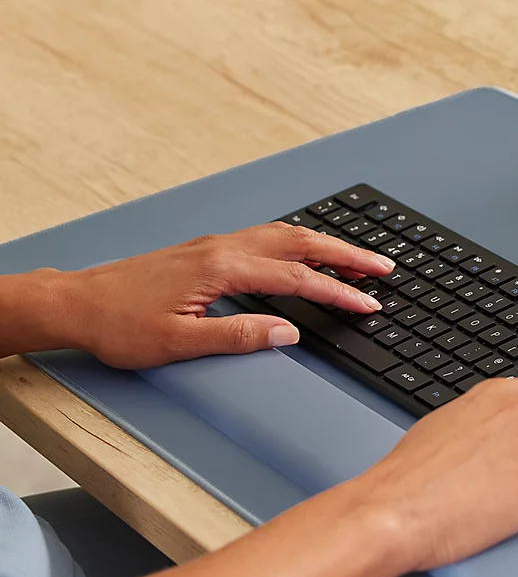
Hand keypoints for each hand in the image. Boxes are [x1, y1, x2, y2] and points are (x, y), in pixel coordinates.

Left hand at [54, 224, 393, 368]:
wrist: (75, 303)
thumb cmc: (118, 324)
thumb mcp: (178, 342)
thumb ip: (238, 335)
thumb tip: (288, 331)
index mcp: (223, 268)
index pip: (297, 278)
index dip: (339, 293)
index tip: (369, 303)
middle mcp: (223, 247)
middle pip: (301, 243)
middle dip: (348, 254)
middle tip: (383, 267)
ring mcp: (215, 245)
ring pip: (284, 234)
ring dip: (325, 245)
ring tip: (356, 259)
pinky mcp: (206, 250)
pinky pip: (266, 237)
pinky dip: (298, 243)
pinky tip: (304, 253)